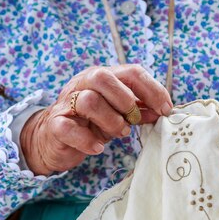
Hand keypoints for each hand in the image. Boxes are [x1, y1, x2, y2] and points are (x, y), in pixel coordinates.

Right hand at [21, 65, 172, 175]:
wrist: (52, 138)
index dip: (152, 89)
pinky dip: (87, 140)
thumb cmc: (89, 123)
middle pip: (104, 77)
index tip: (165, 109)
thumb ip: (137, 110)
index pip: (131, 72)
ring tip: (119, 133)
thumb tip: (162, 110)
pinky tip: (98, 148)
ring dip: (110, 120)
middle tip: (133, 121)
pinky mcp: (55, 125)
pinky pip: (69, 128)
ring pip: (88, 101)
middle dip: (126, 100)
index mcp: (101, 77)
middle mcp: (82, 84)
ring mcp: (66, 104)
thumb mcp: (117, 114)